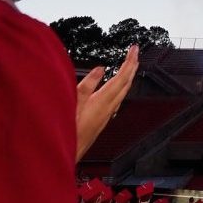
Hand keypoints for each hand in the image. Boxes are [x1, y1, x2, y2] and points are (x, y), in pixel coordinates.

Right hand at [75, 45, 139, 160]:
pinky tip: (117, 90)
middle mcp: (108, 109)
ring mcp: (106, 116)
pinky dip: (120, 89)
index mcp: (103, 101)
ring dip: (128, 78)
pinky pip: (117, 101)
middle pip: (126, 84)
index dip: (130, 61)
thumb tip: (100, 69)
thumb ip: (88, 84)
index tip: (135, 49)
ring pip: (123, 93)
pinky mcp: (102, 121)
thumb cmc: (67, 130)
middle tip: (135, 54)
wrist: (66, 153)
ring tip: (130, 67)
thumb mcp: (73, 102)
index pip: (122, 77)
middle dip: (132, 67)